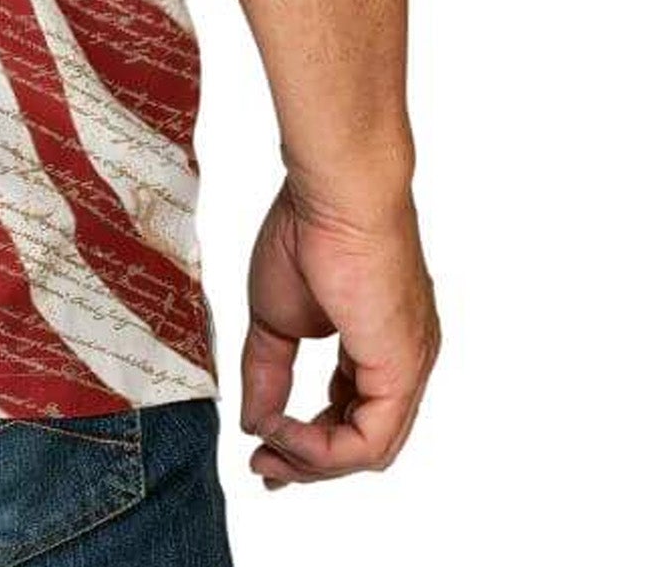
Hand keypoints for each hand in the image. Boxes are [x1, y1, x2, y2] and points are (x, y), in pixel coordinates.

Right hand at [242, 177, 438, 486]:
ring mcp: (408, 367)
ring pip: (369, 450)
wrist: (334, 192)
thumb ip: (267, 371)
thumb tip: (254, 423)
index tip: (263, 445)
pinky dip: (322, 449)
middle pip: (361, 439)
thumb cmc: (308, 229)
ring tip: (267, 451)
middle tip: (263, 469)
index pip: (350, 411)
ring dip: (312, 461)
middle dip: (308, 461)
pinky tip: (284, 432)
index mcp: (379, 342)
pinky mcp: (402, 369)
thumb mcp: (275, 316)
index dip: (307, 437)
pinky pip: (368, 440)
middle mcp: (402, 361)